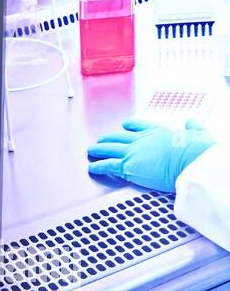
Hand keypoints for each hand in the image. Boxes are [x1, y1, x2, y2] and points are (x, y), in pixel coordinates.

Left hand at [86, 119, 215, 192]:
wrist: (191, 159)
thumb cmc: (197, 150)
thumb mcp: (198, 133)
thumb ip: (194, 128)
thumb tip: (192, 123)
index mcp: (159, 131)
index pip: (140, 125)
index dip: (130, 125)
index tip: (124, 124)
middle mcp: (143, 140)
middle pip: (119, 137)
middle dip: (108, 138)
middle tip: (101, 140)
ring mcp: (133, 152)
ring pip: (109, 149)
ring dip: (98, 150)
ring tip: (91, 151)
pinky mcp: (127, 166)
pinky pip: (107, 165)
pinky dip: (97, 166)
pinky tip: (91, 168)